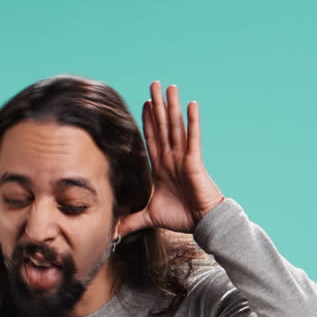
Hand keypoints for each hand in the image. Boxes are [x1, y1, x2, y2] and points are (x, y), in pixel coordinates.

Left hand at [118, 81, 225, 236]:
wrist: (203, 223)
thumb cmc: (181, 218)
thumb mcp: (149, 217)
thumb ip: (131, 221)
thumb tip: (113, 232)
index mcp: (161, 167)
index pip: (153, 138)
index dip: (148, 120)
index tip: (145, 103)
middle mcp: (172, 158)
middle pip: (163, 126)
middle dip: (157, 105)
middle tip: (154, 84)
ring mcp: (184, 158)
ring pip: (176, 127)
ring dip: (172, 106)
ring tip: (170, 87)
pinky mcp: (195, 161)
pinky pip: (192, 138)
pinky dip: (192, 121)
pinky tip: (191, 104)